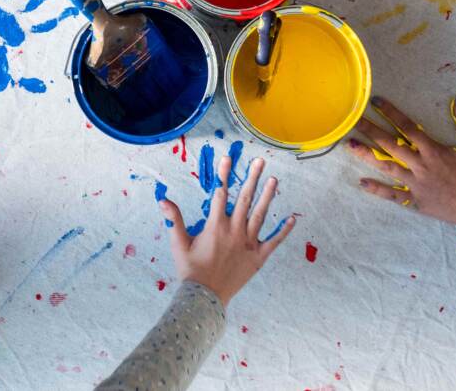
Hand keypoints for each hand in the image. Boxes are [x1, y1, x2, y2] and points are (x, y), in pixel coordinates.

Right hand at [158, 156, 294, 306]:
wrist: (204, 298)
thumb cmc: (190, 270)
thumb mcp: (178, 243)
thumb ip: (174, 219)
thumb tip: (163, 200)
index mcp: (215, 226)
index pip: (221, 193)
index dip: (224, 174)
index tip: (227, 158)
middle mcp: (234, 231)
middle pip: (245, 199)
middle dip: (252, 177)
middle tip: (260, 161)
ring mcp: (248, 244)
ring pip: (260, 215)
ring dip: (268, 196)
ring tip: (274, 180)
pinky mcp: (258, 258)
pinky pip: (273, 242)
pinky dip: (282, 231)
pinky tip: (292, 219)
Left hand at [349, 96, 455, 228]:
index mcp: (432, 150)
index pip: (407, 127)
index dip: (391, 113)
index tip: (376, 102)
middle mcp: (419, 165)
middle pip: (390, 144)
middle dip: (370, 130)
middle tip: (353, 120)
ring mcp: (415, 183)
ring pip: (386, 167)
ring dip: (367, 155)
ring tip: (350, 145)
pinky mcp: (415, 199)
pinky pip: (393, 194)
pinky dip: (377, 189)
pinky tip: (362, 183)